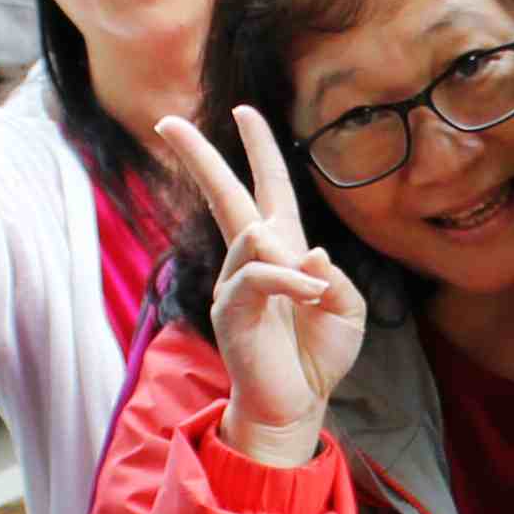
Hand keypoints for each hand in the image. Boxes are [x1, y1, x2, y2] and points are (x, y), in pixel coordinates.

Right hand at [151, 102, 366, 462]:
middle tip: (166, 122)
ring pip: (252, 238)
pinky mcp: (230, 310)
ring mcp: (235, 283)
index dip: (260, 149)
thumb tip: (311, 252)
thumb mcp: (346, 309)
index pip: (268, 188)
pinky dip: (288, 282)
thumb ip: (334, 276)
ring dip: (291, 262)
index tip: (245, 111)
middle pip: (222, 195)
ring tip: (314, 295)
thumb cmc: (319, 355)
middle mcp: (251, 259)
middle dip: (199, 157)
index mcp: (282, 249)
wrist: (297, 403)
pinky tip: (308, 298)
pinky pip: (256, 276)